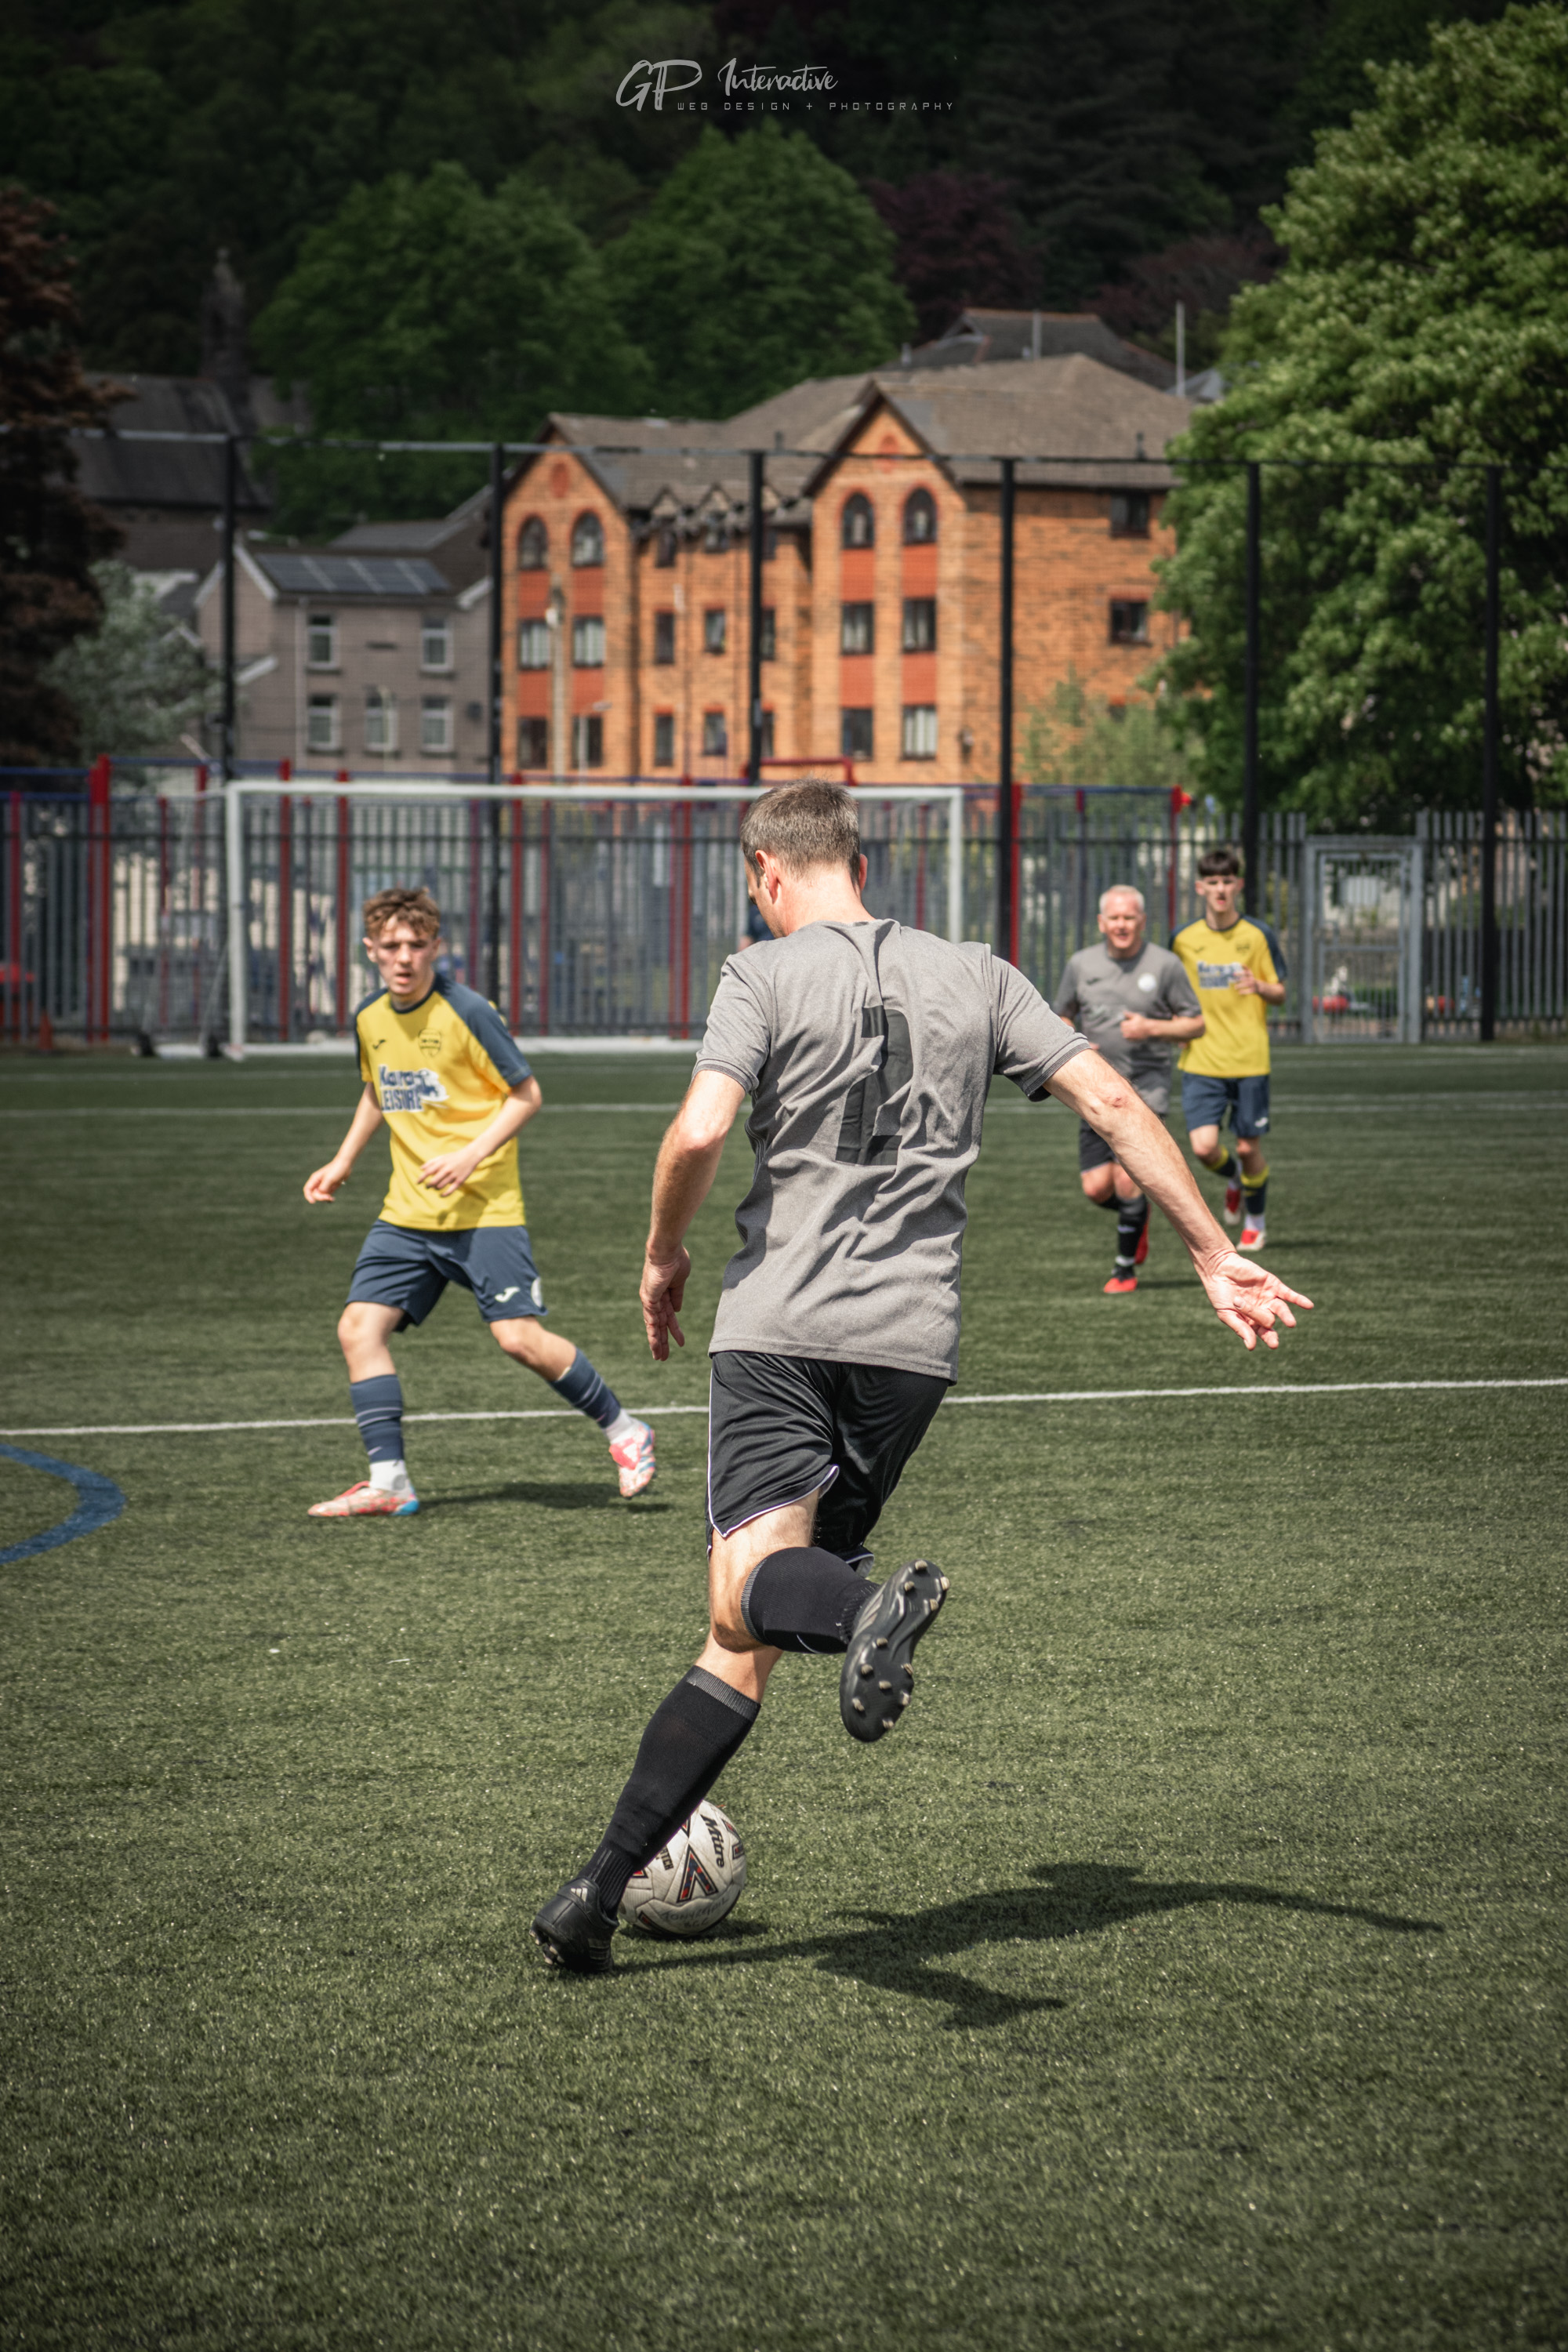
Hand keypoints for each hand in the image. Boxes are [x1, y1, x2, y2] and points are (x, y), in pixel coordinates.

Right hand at [303, 1159, 350, 1203]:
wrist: (345, 1165)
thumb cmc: (336, 1169)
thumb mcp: (329, 1179)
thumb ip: (323, 1188)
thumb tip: (321, 1195)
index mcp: (315, 1179)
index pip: (307, 1189)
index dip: (308, 1196)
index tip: (313, 1202)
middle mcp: (318, 1183)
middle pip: (314, 1194)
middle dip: (320, 1197)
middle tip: (328, 1197)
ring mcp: (324, 1185)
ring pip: (321, 1196)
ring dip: (325, 1199)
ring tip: (331, 1198)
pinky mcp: (330, 1187)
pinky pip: (327, 1195)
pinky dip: (329, 1198)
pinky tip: (332, 1199)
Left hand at [418, 1147, 482, 1195]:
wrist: (470, 1156)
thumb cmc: (454, 1157)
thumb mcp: (442, 1157)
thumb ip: (431, 1162)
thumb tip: (421, 1168)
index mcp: (441, 1163)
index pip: (428, 1172)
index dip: (421, 1178)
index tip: (417, 1183)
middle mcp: (447, 1169)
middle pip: (433, 1181)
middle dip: (428, 1185)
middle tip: (427, 1187)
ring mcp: (453, 1176)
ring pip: (441, 1186)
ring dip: (436, 1188)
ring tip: (435, 1187)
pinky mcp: (460, 1181)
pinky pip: (450, 1190)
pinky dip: (444, 1194)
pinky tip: (441, 1195)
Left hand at [640, 1244, 690, 1359]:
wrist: (667, 1250)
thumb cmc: (676, 1260)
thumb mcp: (680, 1281)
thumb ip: (677, 1296)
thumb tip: (677, 1309)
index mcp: (663, 1294)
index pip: (667, 1317)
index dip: (673, 1330)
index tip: (679, 1342)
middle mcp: (654, 1299)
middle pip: (659, 1325)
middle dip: (662, 1341)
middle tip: (664, 1357)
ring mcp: (650, 1299)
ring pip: (654, 1326)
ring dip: (657, 1342)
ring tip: (660, 1357)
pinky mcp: (648, 1298)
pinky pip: (651, 1319)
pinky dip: (653, 1331)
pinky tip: (655, 1343)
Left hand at [1119, 1011, 1155, 1040]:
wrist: (1150, 1028)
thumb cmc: (1143, 1021)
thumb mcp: (1136, 1016)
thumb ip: (1129, 1014)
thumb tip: (1123, 1012)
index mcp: (1131, 1024)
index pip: (1122, 1024)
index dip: (1124, 1023)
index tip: (1126, 1023)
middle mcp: (1131, 1030)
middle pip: (1123, 1030)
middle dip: (1124, 1028)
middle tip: (1127, 1026)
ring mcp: (1132, 1035)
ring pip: (1124, 1035)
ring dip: (1125, 1032)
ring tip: (1128, 1030)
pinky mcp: (1134, 1039)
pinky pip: (1128, 1039)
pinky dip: (1128, 1037)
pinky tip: (1131, 1034)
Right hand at [1193, 1248, 1312, 1350]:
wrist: (1219, 1269)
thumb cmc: (1220, 1294)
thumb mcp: (1227, 1314)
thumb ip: (1240, 1329)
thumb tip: (1252, 1347)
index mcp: (1251, 1321)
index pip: (1264, 1333)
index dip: (1270, 1338)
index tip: (1274, 1344)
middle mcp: (1262, 1311)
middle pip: (1270, 1321)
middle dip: (1263, 1319)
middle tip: (1252, 1312)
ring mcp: (1268, 1298)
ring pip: (1282, 1310)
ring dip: (1287, 1316)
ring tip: (1291, 1323)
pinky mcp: (1273, 1285)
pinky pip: (1289, 1294)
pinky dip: (1299, 1300)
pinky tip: (1309, 1306)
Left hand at [1232, 967, 1258, 994]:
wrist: (1260, 987)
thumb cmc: (1252, 979)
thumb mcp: (1250, 974)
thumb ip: (1246, 969)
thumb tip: (1241, 964)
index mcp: (1251, 975)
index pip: (1246, 972)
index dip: (1240, 973)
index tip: (1234, 974)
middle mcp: (1253, 979)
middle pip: (1246, 978)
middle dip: (1240, 979)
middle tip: (1234, 981)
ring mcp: (1254, 984)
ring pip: (1247, 984)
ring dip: (1241, 985)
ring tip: (1235, 987)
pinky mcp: (1254, 990)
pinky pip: (1249, 990)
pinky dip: (1244, 991)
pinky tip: (1239, 992)